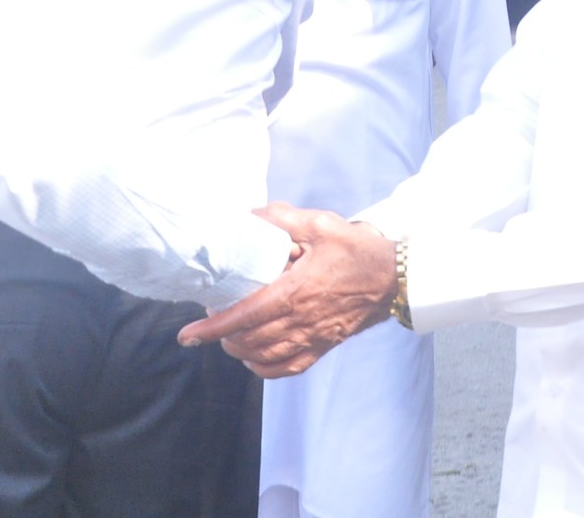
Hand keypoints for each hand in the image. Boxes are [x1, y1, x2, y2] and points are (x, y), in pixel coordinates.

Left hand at [178, 203, 396, 377]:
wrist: (394, 278)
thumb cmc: (358, 250)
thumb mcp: (321, 224)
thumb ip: (282, 220)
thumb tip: (249, 216)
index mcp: (296, 292)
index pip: (245, 316)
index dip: (213, 327)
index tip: (189, 333)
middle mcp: (301, 321)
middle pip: (249, 341)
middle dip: (222, 337)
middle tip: (207, 323)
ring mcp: (313, 338)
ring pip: (265, 358)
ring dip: (240, 351)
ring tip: (227, 336)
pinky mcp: (323, 346)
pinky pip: (288, 368)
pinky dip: (265, 368)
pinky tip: (254, 358)